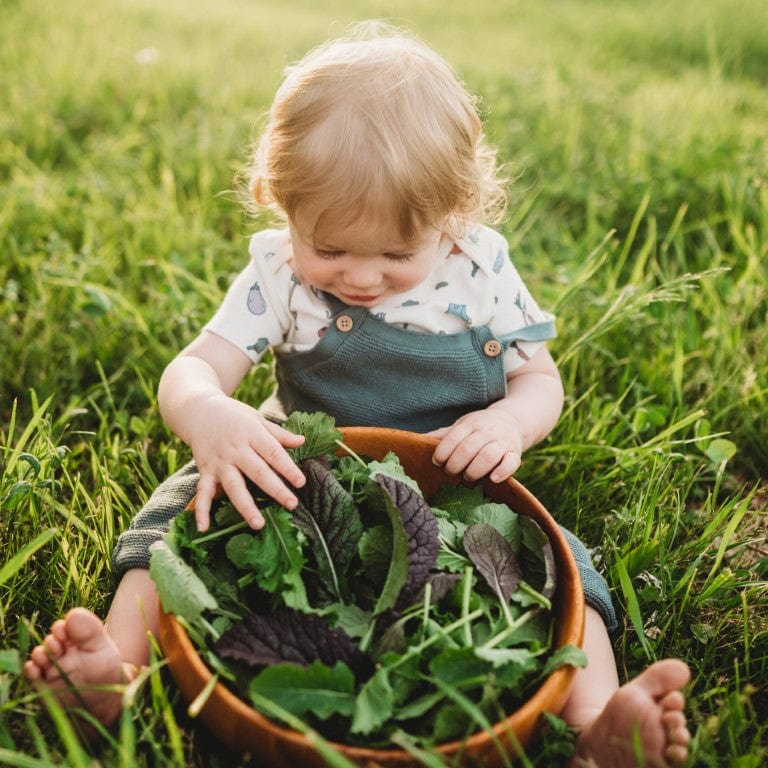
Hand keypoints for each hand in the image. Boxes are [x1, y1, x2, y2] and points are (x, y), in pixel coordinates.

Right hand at [185, 395, 305, 531]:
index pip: (273, 453)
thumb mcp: (257, 418)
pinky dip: (202, 511)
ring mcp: (219, 462)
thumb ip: (278, 433)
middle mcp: (235, 450)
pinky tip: (204, 528)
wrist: (198, 410)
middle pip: (257, 472)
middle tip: (292, 504)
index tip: (301, 482)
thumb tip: (302, 441)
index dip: (287, 468)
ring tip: (258, 524)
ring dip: (246, 507)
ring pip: (233, 487)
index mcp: (252, 434)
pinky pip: (202, 493)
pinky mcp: (205, 471)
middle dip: (275, 489)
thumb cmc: (233, 415)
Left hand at [427, 408, 524, 482]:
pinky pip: (512, 462)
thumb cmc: (479, 427)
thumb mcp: (461, 426)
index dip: (443, 450)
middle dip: (457, 463)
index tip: (437, 462)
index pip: (455, 436)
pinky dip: (502, 471)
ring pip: (489, 454)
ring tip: (468, 476)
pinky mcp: (515, 453)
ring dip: (476, 469)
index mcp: (470, 424)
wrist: (511, 420)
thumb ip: (443, 435)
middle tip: (451, 472)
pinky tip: (492, 479)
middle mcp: (486, 431)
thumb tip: (414, 440)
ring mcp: (502, 442)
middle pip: (470, 447)